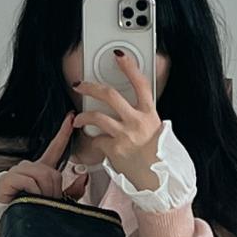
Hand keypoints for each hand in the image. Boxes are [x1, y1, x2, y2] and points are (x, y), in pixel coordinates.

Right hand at [0, 112, 85, 204]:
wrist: (8, 223)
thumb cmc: (31, 212)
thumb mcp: (57, 202)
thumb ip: (73, 191)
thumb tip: (84, 176)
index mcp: (41, 169)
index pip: (55, 147)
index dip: (64, 132)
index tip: (72, 117)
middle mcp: (28, 167)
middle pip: (52, 172)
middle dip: (53, 190)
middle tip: (45, 203)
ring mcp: (16, 171)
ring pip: (42, 175)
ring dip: (43, 193)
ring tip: (35, 203)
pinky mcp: (7, 178)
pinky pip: (29, 181)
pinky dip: (32, 193)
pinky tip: (25, 199)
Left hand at [73, 52, 163, 192]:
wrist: (159, 180)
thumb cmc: (158, 155)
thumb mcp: (157, 129)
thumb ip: (143, 115)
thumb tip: (132, 105)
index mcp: (150, 113)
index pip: (140, 84)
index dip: (129, 67)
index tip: (119, 56)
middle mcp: (137, 121)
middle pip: (110, 95)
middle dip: (91, 86)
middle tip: (81, 84)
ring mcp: (125, 135)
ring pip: (96, 116)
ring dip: (83, 116)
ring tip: (78, 118)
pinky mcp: (114, 149)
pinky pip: (97, 140)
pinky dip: (94, 140)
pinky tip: (95, 142)